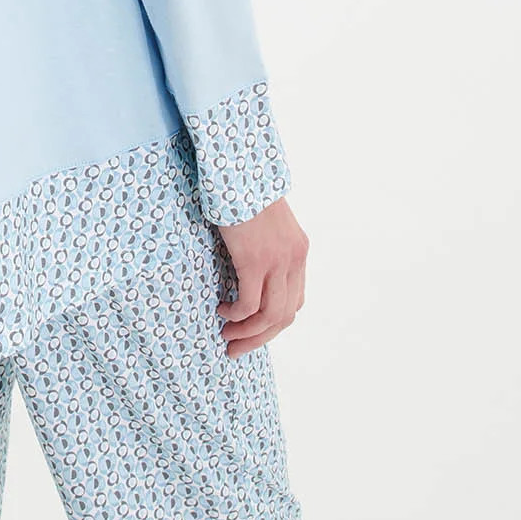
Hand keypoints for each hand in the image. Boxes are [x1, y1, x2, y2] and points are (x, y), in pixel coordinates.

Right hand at [214, 196, 307, 356]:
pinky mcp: (255, 259)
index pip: (295, 301)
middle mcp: (294, 260)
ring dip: (247, 333)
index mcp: (298, 252)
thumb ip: (265, 245)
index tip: (252, 330)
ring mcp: (277, 261)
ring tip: (226, 336)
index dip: (274, 321)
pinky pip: (249, 303)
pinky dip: (236, 315)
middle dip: (260, 338)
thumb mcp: (264, 222)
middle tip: (236, 348)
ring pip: (270, 316)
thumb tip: (247, 266)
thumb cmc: (243, 191)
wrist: (237, 171)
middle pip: (285, 316)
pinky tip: (222, 311)